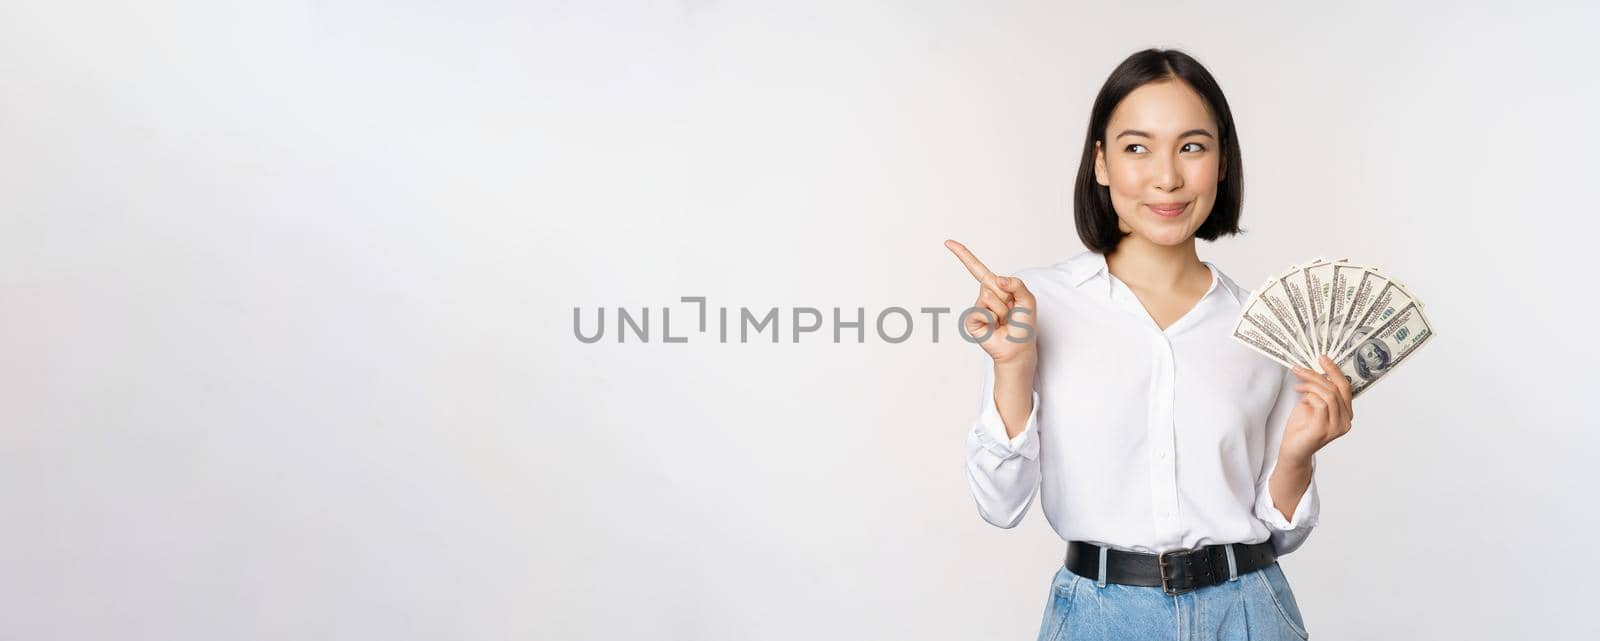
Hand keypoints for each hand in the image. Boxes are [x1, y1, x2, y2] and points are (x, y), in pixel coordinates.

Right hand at [943, 239, 1037, 364]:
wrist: (1018, 349)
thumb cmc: (1024, 326)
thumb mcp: (1028, 300)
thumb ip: (1016, 284)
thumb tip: (996, 279)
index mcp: (996, 288)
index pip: (977, 268)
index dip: (963, 255)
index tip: (948, 242)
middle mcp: (985, 296)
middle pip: (990, 282)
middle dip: (1006, 296)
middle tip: (1011, 311)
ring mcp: (977, 308)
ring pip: (988, 297)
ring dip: (1002, 310)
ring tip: (1004, 321)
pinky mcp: (971, 321)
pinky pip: (981, 311)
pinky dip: (992, 319)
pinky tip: (995, 327)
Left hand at [1282, 354, 1354, 462]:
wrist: (1293, 449)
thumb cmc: (1301, 427)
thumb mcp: (1312, 403)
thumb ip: (1319, 390)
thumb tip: (1317, 371)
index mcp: (1345, 413)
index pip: (1345, 387)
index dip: (1334, 371)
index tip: (1322, 358)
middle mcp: (1345, 421)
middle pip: (1337, 389)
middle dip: (1319, 374)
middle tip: (1301, 368)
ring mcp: (1336, 426)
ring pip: (1329, 394)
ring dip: (1310, 384)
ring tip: (1297, 384)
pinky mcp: (1324, 429)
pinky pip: (1321, 404)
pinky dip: (1310, 396)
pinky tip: (1300, 396)